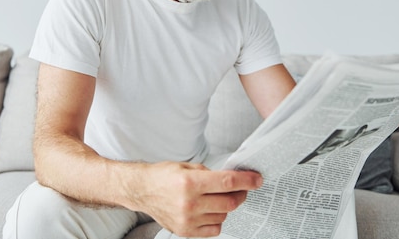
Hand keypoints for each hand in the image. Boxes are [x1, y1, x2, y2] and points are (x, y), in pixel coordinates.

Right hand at [130, 161, 261, 237]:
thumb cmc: (163, 176)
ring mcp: (187, 220)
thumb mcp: (187, 166)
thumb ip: (210, 173)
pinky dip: (217, 220)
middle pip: (229, 202)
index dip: (246, 181)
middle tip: (242, 189)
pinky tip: (210, 210)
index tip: (257, 179)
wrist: (142, 190)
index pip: (227, 183)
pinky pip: (214, 229)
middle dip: (241, 195)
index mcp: (190, 183)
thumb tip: (232, 179)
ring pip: (223, 216)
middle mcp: (189, 203)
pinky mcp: (185, 231)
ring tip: (217, 198)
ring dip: (226, 207)